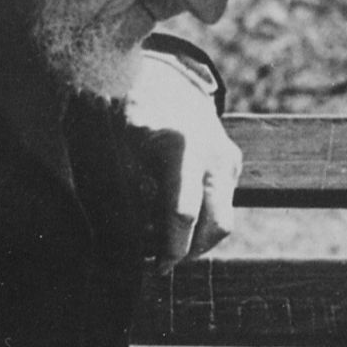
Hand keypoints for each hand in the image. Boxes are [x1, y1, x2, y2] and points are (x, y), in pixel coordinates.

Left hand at [123, 50, 241, 273]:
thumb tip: (122, 240)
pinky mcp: (232, 164)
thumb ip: (120, 191)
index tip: (156, 266)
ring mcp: (227, 159)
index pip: (183, 213)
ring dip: (198, 241)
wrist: (161, 80)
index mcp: (181, 149)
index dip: (170, 247)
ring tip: (166, 244)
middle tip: (161, 264)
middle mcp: (213, 155)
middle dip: (190, 252)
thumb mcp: (114, 146)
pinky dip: (202, 222)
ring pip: (224, 221)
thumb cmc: (129, 115)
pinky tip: (173, 219)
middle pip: (216, 226)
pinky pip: (223, 206)